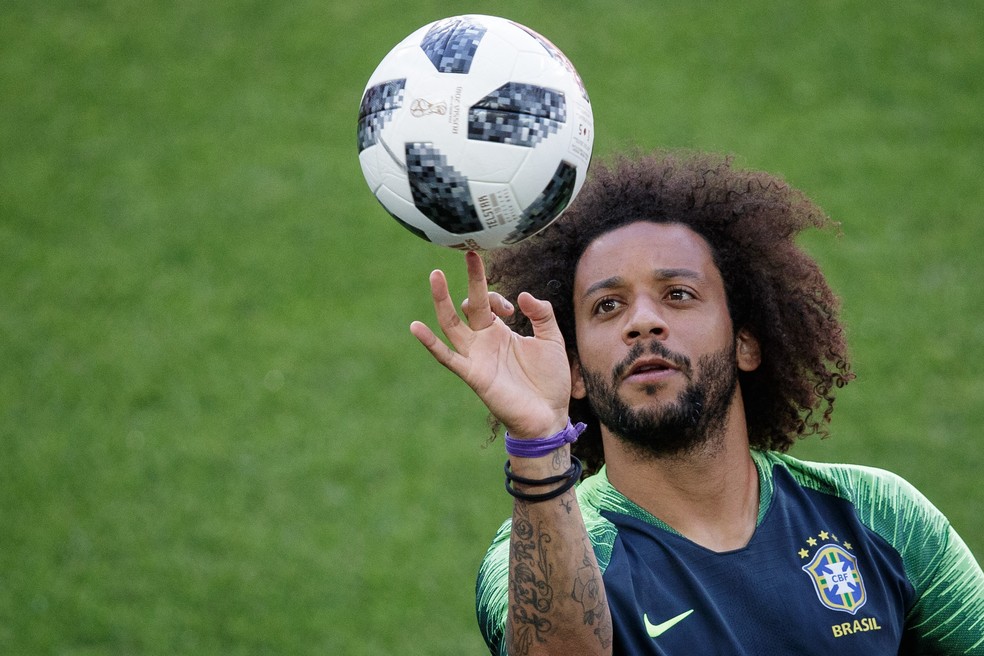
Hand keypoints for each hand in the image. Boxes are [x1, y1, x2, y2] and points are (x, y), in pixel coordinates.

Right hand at [410, 251, 570, 437]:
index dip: (496, 295)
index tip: (513, 308)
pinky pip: (447, 357)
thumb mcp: (552, 339)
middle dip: (469, 279)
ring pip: (452, 323)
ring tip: (435, 275)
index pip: (487, 302)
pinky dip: (430, 343)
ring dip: (442, 300)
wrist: (548, 416)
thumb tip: (523, 295)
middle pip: (468, 305)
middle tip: (467, 252)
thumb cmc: (548, 380)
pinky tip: (416, 327)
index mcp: (499, 331)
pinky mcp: (472, 374)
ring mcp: (475, 356)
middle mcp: (483, 340)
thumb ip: (541, 315)